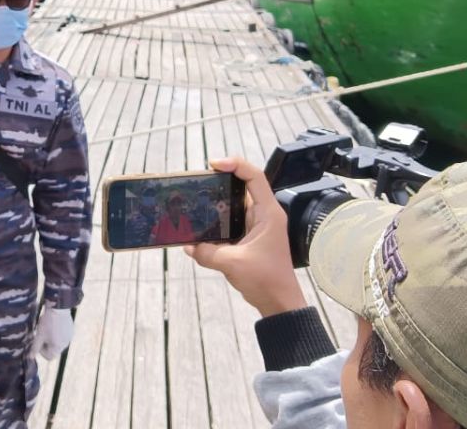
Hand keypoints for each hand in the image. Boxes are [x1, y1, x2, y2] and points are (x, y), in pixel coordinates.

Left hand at [32, 305, 73, 359]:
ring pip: (58, 342)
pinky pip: (63, 336)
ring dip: (51, 338)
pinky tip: (53, 324)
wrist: (58, 307)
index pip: (49, 357)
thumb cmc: (47, 322)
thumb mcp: (39, 335)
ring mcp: (69, 337)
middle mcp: (65, 344)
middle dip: (46, 344)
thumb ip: (35, 347)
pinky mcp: (71, 330)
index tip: (38, 341)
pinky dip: (57, 333)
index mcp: (58, 347)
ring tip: (47, 328)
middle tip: (41, 334)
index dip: (41, 352)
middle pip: (54, 350)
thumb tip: (30, 357)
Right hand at [184, 158, 306, 317]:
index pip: (254, 177)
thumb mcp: (232, 263)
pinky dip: (217, 219)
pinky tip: (201, 224)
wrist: (279, 302)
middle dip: (220, 181)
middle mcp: (263, 215)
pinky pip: (231, 220)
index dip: (235, 164)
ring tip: (195, 199)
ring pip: (234, 204)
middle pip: (242, 186)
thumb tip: (187, 245)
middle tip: (198, 182)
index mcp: (267, 213)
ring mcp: (257, 226)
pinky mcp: (249, 237)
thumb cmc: (265, 279)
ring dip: (217, 201)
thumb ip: (207, 252)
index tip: (213, 165)